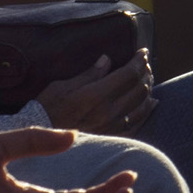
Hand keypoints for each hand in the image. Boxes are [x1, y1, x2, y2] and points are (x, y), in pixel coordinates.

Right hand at [34, 52, 153, 133]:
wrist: (40, 141)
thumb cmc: (46, 110)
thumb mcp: (61, 87)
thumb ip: (88, 74)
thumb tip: (107, 59)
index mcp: (95, 96)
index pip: (128, 74)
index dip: (138, 61)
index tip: (142, 52)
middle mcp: (108, 112)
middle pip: (138, 88)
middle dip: (145, 72)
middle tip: (144, 63)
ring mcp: (112, 127)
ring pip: (142, 105)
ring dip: (148, 88)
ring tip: (147, 78)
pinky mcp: (112, 138)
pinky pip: (137, 124)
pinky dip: (148, 111)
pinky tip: (152, 103)